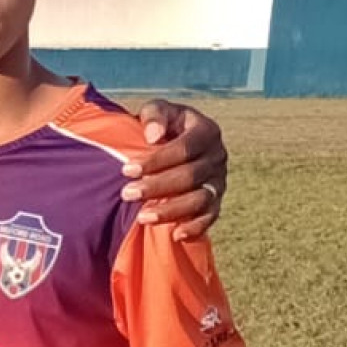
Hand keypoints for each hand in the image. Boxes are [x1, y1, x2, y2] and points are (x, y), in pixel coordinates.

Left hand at [122, 101, 227, 241]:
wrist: (171, 142)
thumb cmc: (160, 125)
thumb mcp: (156, 111)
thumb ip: (154, 115)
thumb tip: (153, 136)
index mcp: (206, 130)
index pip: (185, 148)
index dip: (157, 160)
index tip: (127, 170)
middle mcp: (218, 156)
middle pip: (191, 176)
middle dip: (157, 186)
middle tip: (127, 194)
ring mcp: (219, 180)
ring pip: (200, 199)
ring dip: (171, 210)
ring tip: (141, 217)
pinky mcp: (216, 200)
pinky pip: (210, 216)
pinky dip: (195, 227)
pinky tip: (175, 235)